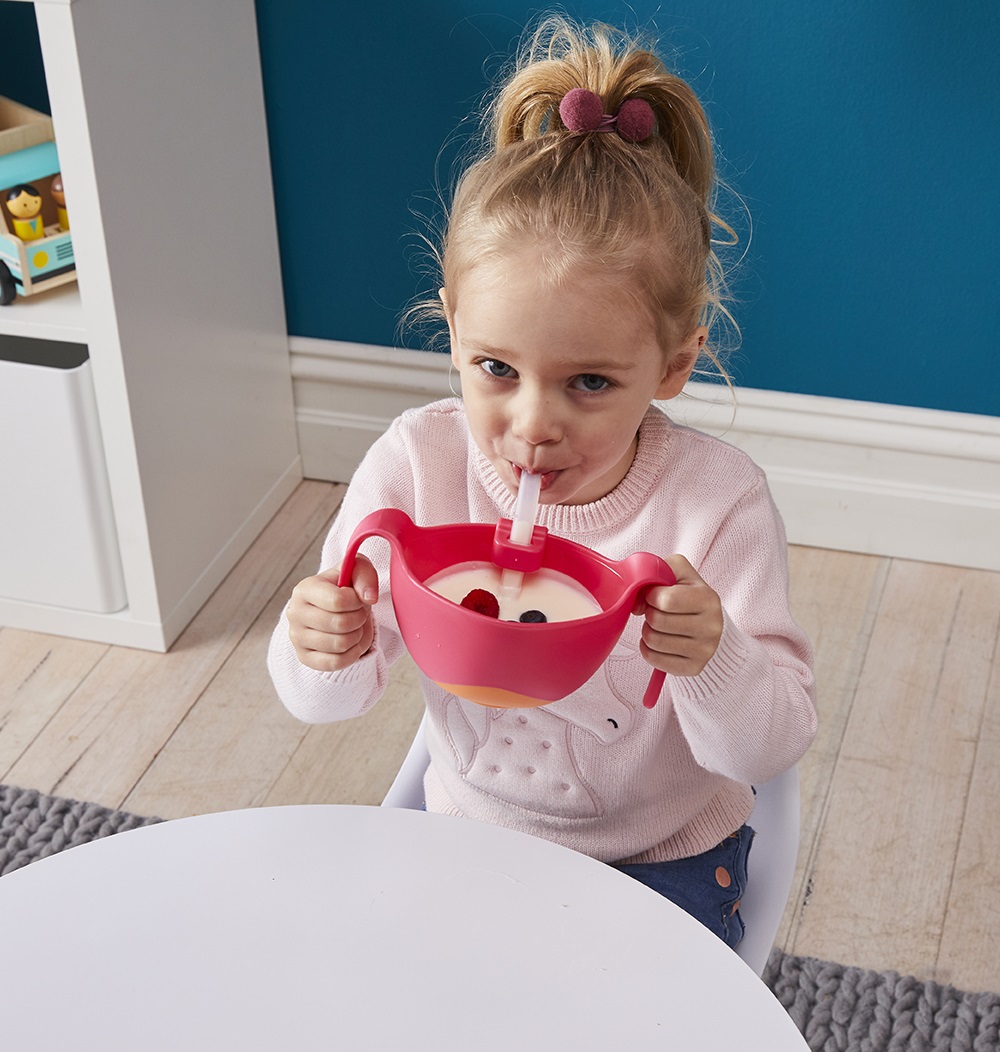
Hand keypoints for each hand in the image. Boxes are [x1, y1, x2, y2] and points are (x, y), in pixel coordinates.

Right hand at [286, 554, 378, 671]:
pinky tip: (352, 643)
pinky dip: (352, 654)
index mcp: (305, 589)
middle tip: (359, 614)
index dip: (358, 601)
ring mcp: (297, 637)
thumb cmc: (345, 587)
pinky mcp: (304, 657)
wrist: (334, 608)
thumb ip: (365, 575)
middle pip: (340, 624)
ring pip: (340, 644)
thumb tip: (369, 598)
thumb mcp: (357, 570)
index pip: (338, 600)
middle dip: (359, 619)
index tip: (358, 599)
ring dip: (357, 635)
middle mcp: (295, 613)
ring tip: (355, 626)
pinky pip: (335, 663)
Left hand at [636, 555, 723, 676]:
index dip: (652, 596)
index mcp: (708, 598)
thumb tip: (636, 603)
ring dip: (647, 631)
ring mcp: (704, 650)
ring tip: (658, 626)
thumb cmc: (688, 595)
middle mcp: (711, 626)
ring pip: (654, 641)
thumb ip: (655, 571)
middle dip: (649, 614)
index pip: (666, 600)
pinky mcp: (694, 668)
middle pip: (658, 621)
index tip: (655, 596)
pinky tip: (657, 641)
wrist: (711, 624)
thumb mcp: (678, 571)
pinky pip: (654, 660)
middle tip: (656, 612)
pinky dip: (648, 649)